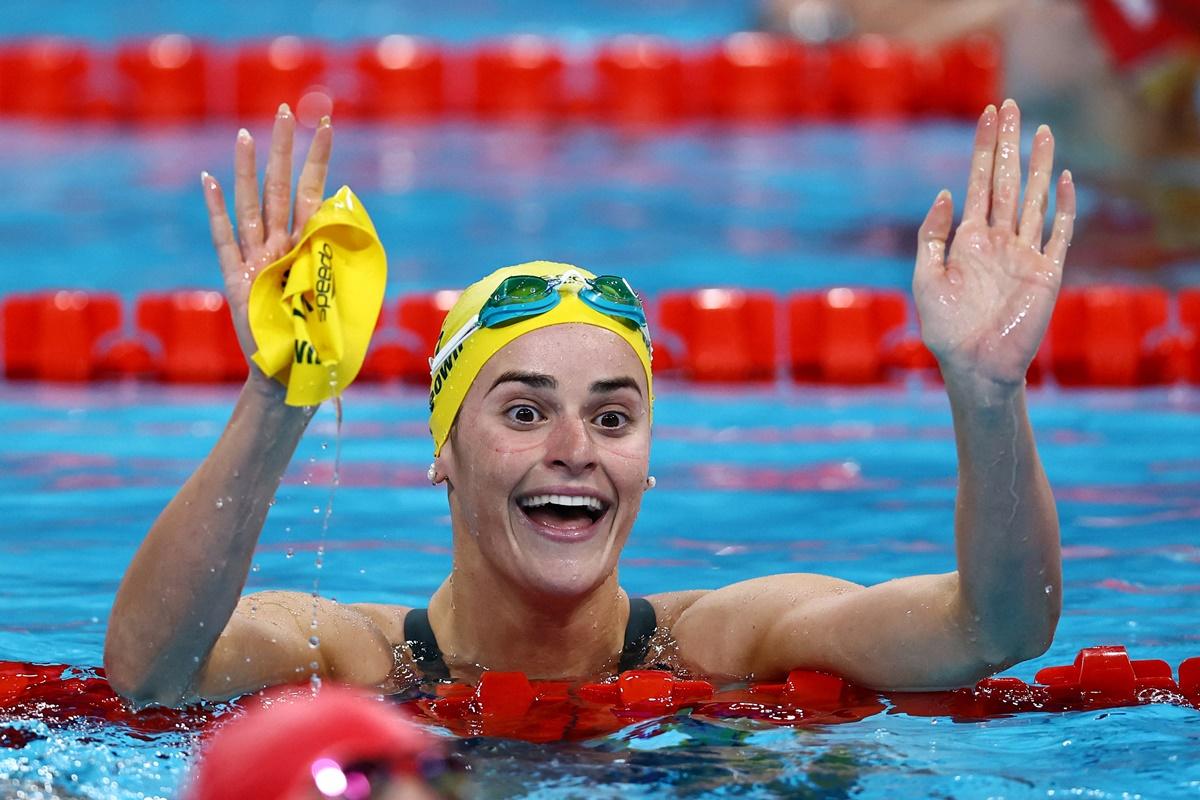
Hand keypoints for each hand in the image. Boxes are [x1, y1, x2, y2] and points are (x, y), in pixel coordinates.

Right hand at [200, 103, 332, 389]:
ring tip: (247, 135)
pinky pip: (224, 239)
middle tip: (286, 110)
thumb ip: (341, 259)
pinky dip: (216, 209)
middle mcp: (283, 246)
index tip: (326, 125)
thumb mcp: (344, 298)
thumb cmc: (325, 343)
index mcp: (312, 247)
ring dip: (249, 170)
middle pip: (280, 187)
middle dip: (284, 149)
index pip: (314, 192)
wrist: (294, 377)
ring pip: (252, 205)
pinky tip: (211, 179)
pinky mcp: (236, 280)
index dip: (319, 159)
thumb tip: (344, 222)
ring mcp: (257, 260)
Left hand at [912, 99, 1074, 387]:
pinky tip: (1062, 180)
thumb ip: (932, 236)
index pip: (979, 182)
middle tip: (1012, 106)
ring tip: (1042, 131)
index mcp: (969, 239)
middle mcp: (999, 240)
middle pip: (1007, 181)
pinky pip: (1058, 233)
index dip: (984, 148)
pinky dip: (1062, 207)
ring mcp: (1024, 253)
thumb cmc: (945, 329)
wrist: (974, 366)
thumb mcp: (926, 278)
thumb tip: (946, 193)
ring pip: (1033, 199)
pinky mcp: (1046, 272)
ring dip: (1038, 165)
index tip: (988, 115)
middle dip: (1009, 145)